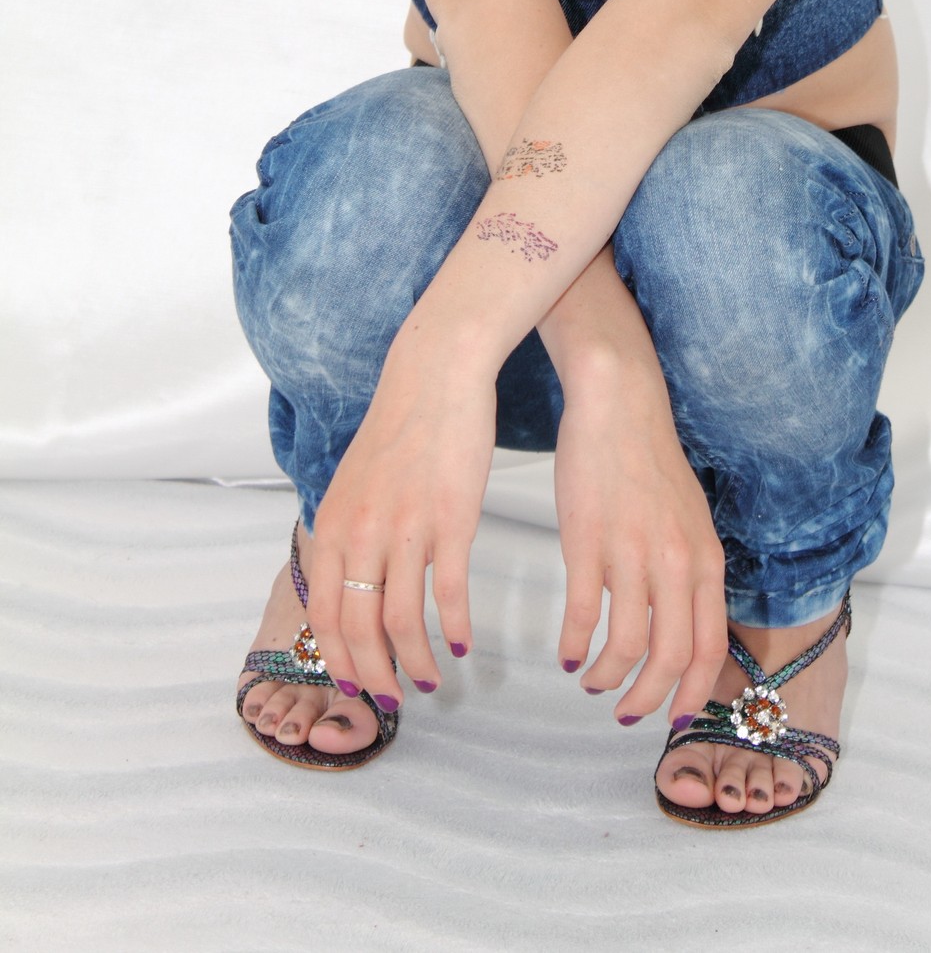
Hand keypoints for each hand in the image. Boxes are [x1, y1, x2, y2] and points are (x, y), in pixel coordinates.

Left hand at [301, 322, 496, 704]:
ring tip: (433, 679)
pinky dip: (456, 626)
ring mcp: (406, 528)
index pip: (325, 616)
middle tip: (395, 698)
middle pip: (360, 629)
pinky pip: (450, 592)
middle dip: (376, 675)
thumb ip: (347, 530)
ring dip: (417, 661)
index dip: (339, 661)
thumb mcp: (355, 480)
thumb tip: (347, 578)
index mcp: (334, 525)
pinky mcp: (450, 519)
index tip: (355, 686)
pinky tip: (464, 643)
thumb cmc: (401, 425)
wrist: (435, 373)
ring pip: (404, 621)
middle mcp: (361, 533)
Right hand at [552, 364, 729, 729]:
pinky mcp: (588, 543)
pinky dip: (573, 644)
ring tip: (590, 680)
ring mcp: (632, 554)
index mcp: (705, 560)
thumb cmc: (650, 461)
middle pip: (669, 658)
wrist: (619, 406)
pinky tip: (565, 651)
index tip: (672, 717)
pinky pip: (582, 615)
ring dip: (606, 677)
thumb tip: (687, 625)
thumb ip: (692, 571)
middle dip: (645, 700)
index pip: (709, 647)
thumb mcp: (690, 519)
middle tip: (624, 712)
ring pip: (626, 646)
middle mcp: (676, 563)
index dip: (690, 693)